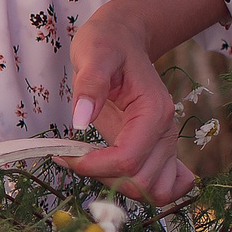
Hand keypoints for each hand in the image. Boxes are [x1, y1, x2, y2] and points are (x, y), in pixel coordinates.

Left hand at [67, 0, 195, 208]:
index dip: (93, 166)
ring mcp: (166, 144)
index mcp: (154, 112)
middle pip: (142, 182)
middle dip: (103, 178)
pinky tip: (112, 171)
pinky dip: (141, 189)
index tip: (65, 154)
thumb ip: (90, 84)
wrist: (124, 39)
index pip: (128, 161)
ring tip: (91, 162)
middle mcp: (167, 132)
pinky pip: (164, 186)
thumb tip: (81, 119)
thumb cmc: (108, 43)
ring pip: (153, 191)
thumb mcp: (94, 53)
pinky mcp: (158, 151)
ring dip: (119, 186)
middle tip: (76, 156)